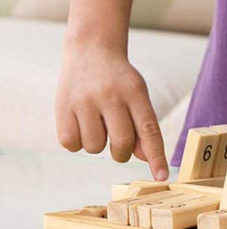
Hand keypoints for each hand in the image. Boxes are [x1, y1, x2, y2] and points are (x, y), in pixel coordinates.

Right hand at [56, 41, 167, 181]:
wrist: (91, 51)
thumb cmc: (119, 80)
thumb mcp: (137, 95)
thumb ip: (143, 126)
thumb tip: (145, 158)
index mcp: (135, 92)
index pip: (149, 129)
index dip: (156, 156)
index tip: (162, 178)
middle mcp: (110, 95)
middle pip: (121, 144)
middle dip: (121, 152)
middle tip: (117, 143)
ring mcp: (85, 101)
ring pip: (95, 147)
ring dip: (97, 143)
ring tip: (97, 122)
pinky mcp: (62, 107)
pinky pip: (71, 144)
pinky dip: (77, 141)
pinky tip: (80, 122)